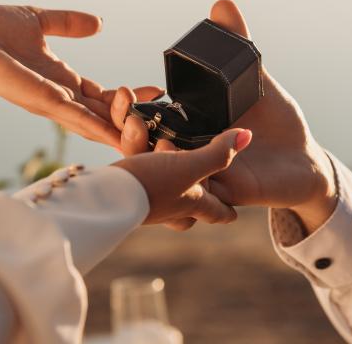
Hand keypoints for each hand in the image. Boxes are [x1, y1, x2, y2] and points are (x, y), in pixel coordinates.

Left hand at [0, 5, 161, 148]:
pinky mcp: (43, 101)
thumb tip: (98, 23)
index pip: (102, 94)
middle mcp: (60, 95)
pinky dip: (99, 128)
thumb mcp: (39, 20)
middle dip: (133, 118)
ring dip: (122, 128)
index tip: (155, 90)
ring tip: (151, 133)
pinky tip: (120, 136)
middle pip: (105, 114)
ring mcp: (53, 102)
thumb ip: (69, 23)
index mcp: (61, 79)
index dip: (128, 96)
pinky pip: (77, 118)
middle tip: (164, 115)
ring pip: (96, 122)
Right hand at [113, 128, 252, 225]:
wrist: (105, 197)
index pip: (217, 212)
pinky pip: (141, 175)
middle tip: (201, 180)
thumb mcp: (188, 166)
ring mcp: (148, 201)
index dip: (227, 212)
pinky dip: (142, 156)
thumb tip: (247, 137)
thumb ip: (217, 153)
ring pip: (165, 190)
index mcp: (192, 204)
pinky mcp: (126, 191)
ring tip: (164, 144)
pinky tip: (137, 142)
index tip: (234, 214)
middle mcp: (171, 207)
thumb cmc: (152, 186)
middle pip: (191, 210)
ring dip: (166, 164)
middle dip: (196, 198)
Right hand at [114, 0, 337, 233]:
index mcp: (187, 129)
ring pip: (168, 172)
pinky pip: (204, 191)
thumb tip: (222, 3)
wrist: (305, 159)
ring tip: (153, 136)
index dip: (126, 110)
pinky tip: (189, 161)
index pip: (146, 121)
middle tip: (127, 113)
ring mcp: (206, 176)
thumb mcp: (253, 79)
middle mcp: (189, 155)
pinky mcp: (228, 192)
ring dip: (156, 155)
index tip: (121, 92)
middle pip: (146, 148)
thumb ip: (237, 45)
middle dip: (130, 132)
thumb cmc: (276, 121)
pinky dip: (194, 176)